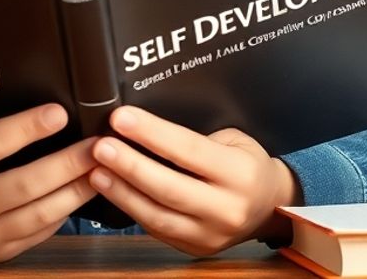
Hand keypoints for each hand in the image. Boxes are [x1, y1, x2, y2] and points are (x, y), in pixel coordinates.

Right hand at [0, 103, 97, 261]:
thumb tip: (44, 119)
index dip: (28, 127)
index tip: (60, 113)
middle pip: (26, 183)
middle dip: (69, 163)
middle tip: (99, 145)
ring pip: (41, 214)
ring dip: (78, 190)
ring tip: (104, 169)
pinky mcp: (1, 253)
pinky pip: (42, 232)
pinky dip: (66, 210)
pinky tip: (83, 192)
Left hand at [89, 106, 300, 256]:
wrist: (270, 207)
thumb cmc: (247, 163)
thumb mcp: (234, 139)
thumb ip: (196, 137)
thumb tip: (146, 125)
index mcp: (239, 173)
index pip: (188, 150)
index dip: (151, 134)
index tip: (121, 118)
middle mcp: (226, 208)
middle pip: (169, 187)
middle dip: (130, 165)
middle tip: (100, 146)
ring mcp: (210, 234)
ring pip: (157, 215)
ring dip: (122, 192)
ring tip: (96, 171)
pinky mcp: (194, 247)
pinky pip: (157, 229)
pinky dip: (131, 209)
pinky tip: (113, 190)